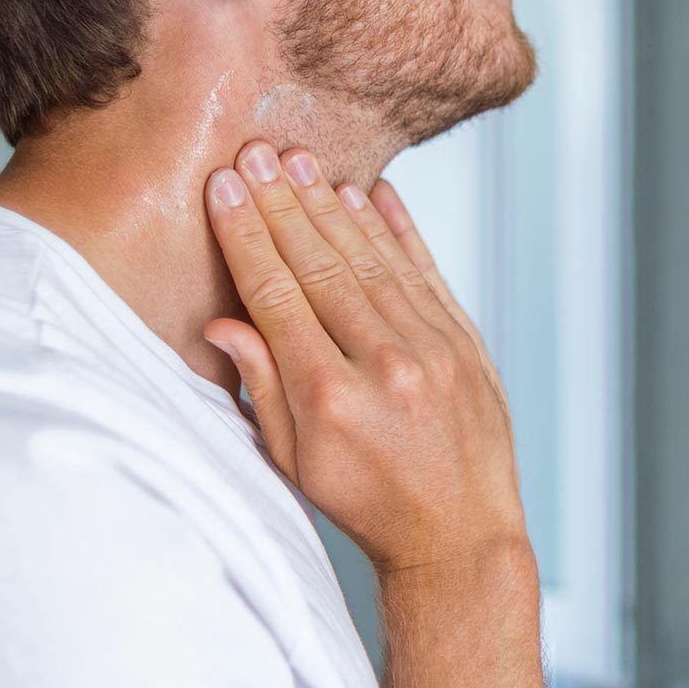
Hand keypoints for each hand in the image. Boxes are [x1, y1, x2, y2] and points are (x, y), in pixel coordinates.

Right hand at [200, 142, 524, 577]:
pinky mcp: (466, 343)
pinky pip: (425, 272)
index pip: (276, 296)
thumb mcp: (296, 462)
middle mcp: (385, 365)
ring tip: (300, 161)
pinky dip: (397, 229)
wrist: (460, 534)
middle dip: (282, 204)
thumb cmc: (368, 505)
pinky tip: (370, 192)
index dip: (247, 236)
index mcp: (331, 398)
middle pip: (321, 265)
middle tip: (255, 153)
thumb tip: (222, 321)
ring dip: (332, 205)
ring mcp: (433, 349)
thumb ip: (262, 388)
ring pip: (372, 259)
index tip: (223, 189)